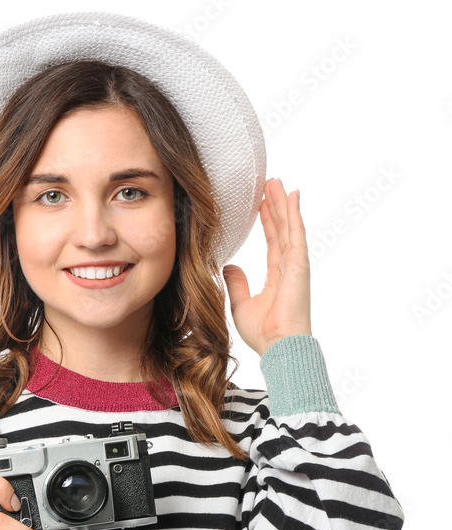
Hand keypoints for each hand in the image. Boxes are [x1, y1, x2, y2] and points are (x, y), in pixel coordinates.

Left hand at [221, 177, 312, 356]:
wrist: (278, 347)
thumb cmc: (263, 333)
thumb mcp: (241, 305)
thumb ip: (236, 284)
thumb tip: (229, 266)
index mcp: (278, 277)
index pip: (273, 243)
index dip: (268, 222)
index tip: (261, 204)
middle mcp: (289, 268)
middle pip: (282, 229)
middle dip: (275, 206)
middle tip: (269, 183)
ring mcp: (296, 266)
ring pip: (289, 226)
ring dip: (283, 204)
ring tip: (276, 182)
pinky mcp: (299, 266)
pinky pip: (296, 234)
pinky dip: (294, 214)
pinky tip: (292, 196)